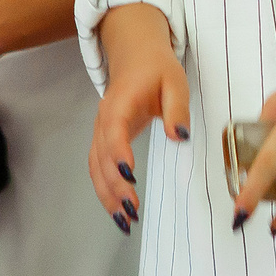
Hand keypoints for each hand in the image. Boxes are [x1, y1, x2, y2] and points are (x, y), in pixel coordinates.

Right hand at [89, 3, 187, 235]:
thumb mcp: (175, 81)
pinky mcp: (103, 141)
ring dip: (107, 195)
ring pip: (95, 168)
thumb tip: (179, 136)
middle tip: (133, 211)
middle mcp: (104, 121)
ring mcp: (100, 132)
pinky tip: (118, 210)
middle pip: (101, 158)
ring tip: (125, 221)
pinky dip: (105, 191)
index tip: (128, 175)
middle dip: (114, 186)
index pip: (114, 132)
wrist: (136, 54)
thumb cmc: (156, 68)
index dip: (118, 153)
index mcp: (120, 104)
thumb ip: (177, 108)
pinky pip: (97, 168)